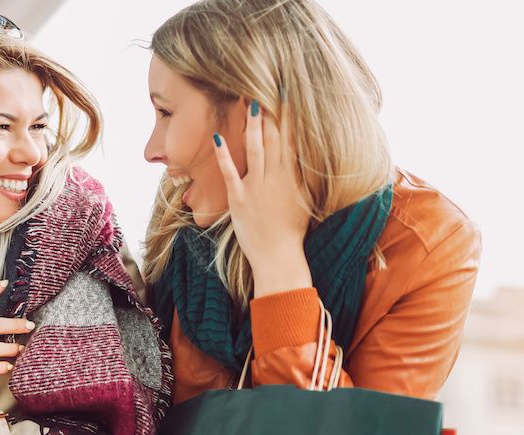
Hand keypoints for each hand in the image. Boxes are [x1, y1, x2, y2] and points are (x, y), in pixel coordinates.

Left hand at [213, 100, 312, 296]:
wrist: (279, 258)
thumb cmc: (292, 230)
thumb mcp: (304, 199)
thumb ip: (303, 174)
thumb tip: (304, 151)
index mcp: (294, 177)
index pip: (292, 139)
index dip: (290, 116)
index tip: (288, 94)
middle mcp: (277, 178)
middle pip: (274, 139)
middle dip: (272, 112)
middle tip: (267, 87)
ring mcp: (257, 188)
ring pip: (255, 150)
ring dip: (253, 126)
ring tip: (250, 102)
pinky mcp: (239, 199)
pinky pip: (230, 173)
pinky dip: (224, 155)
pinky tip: (218, 136)